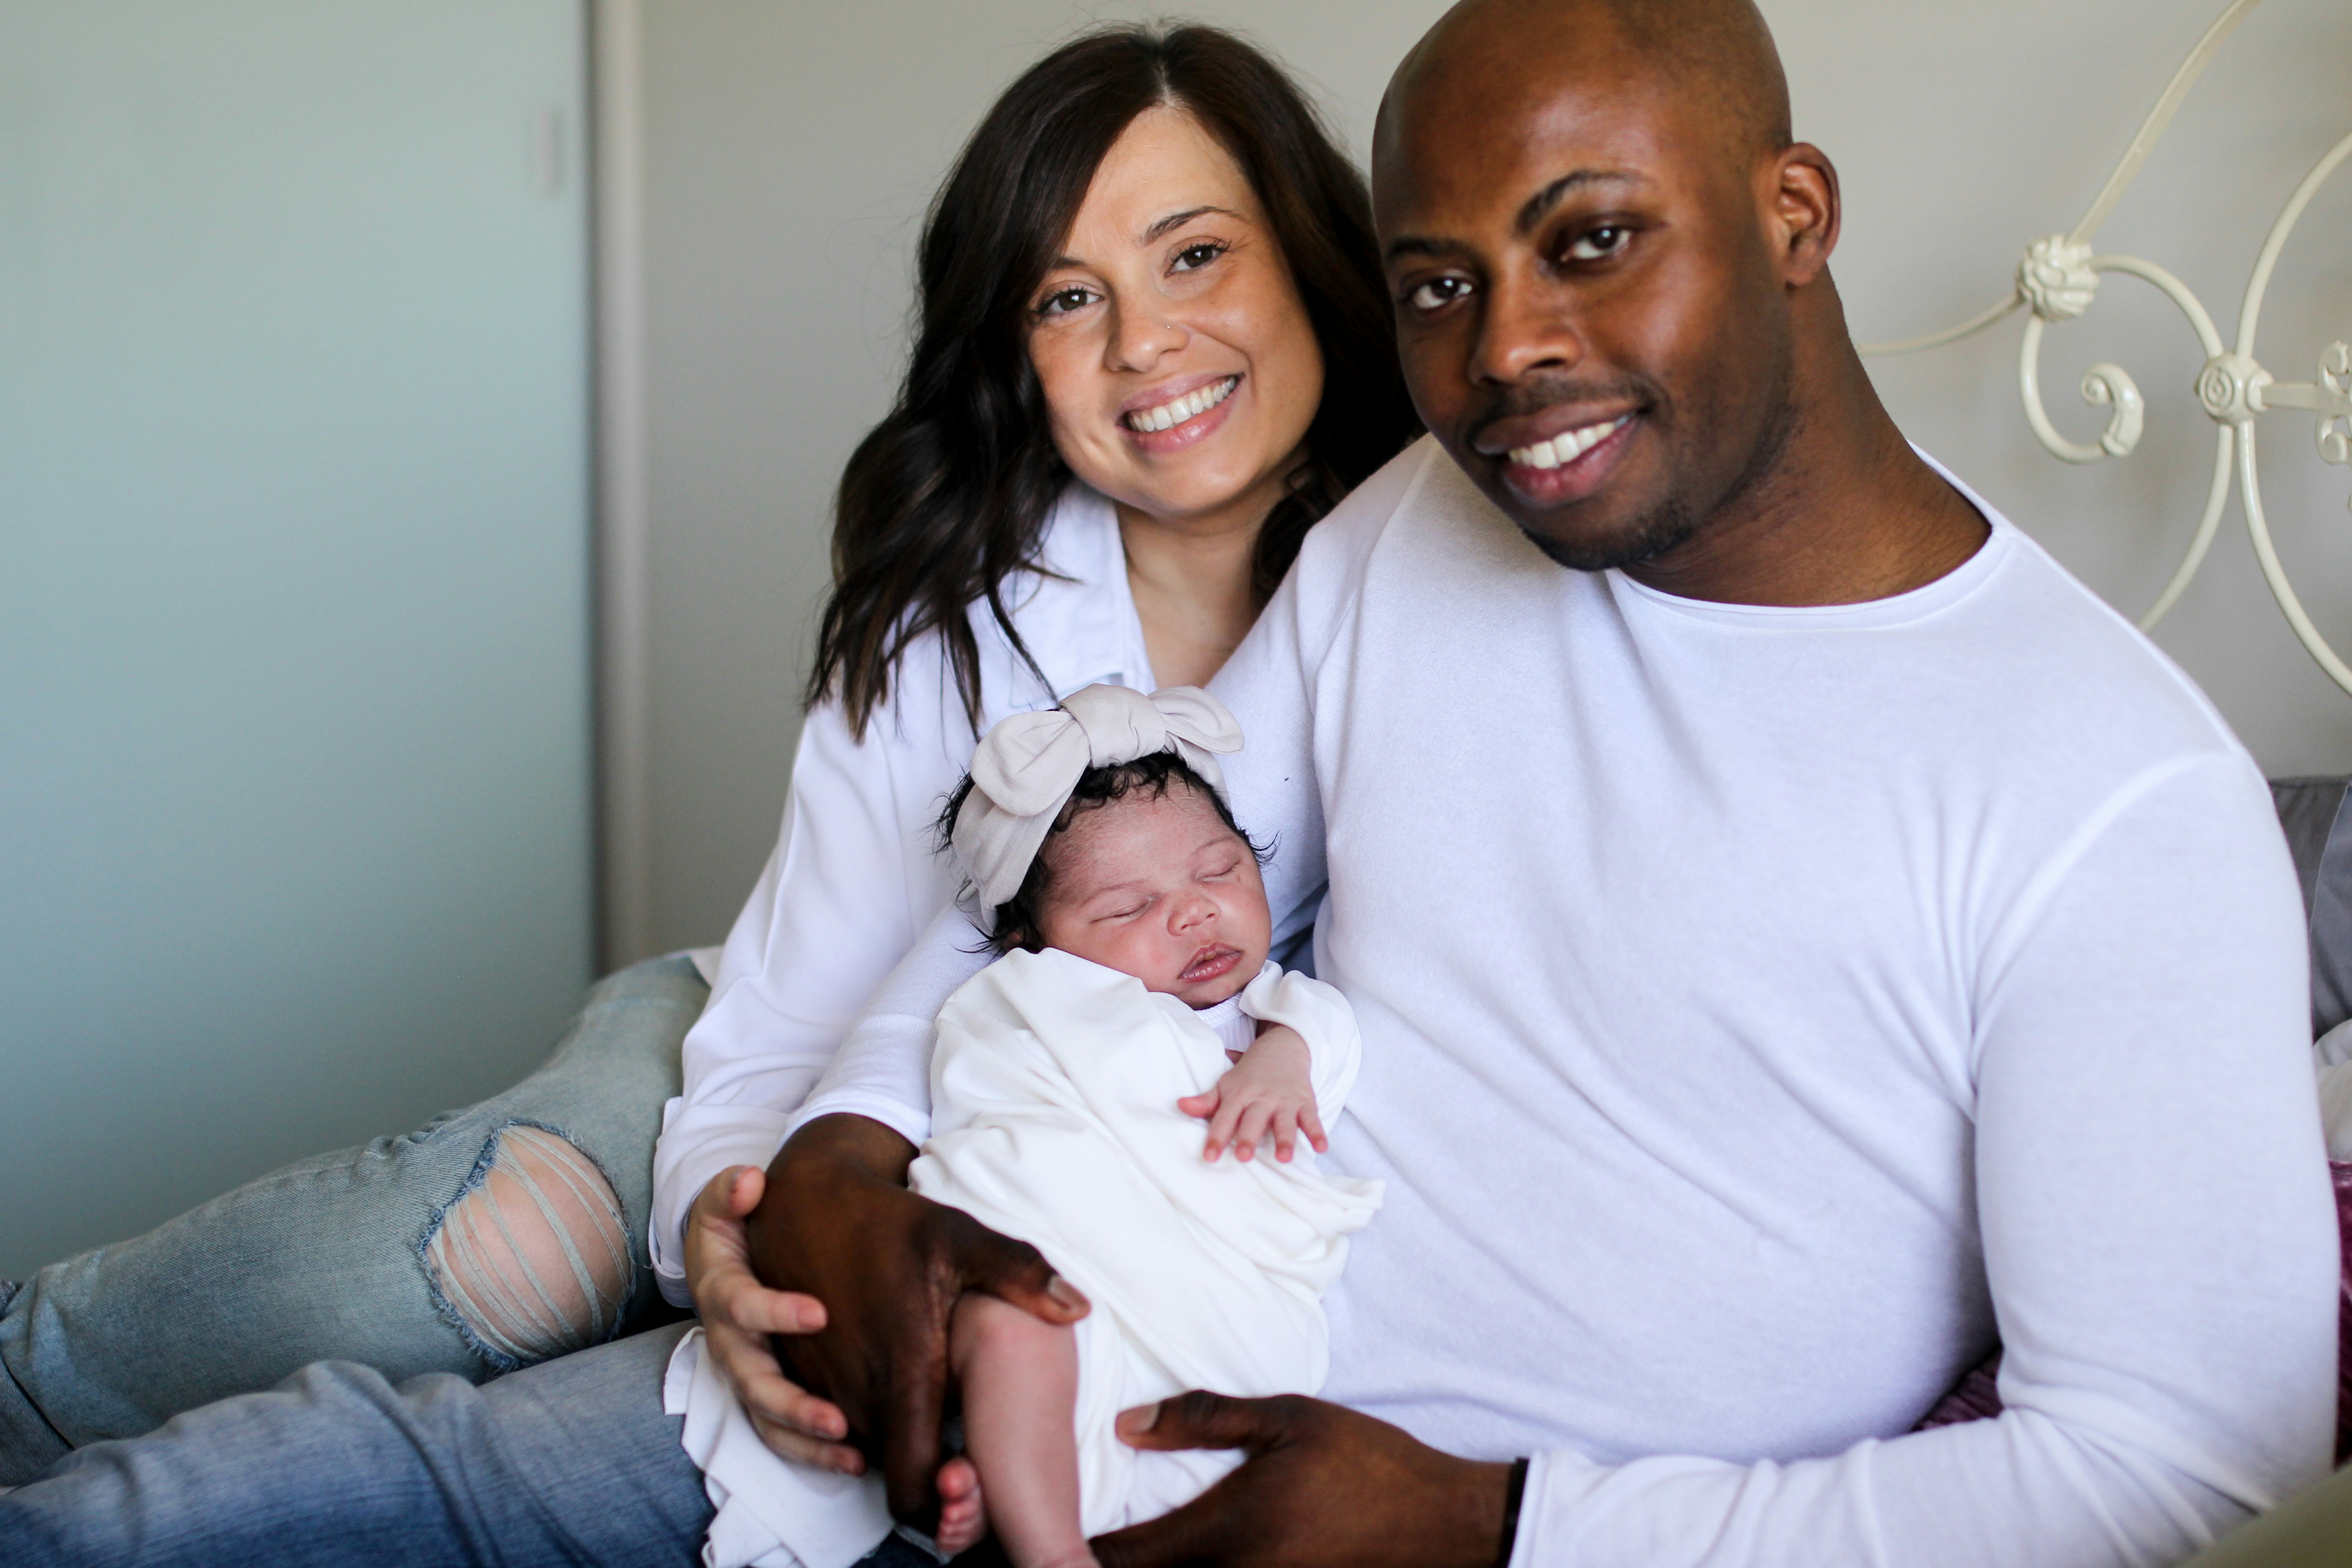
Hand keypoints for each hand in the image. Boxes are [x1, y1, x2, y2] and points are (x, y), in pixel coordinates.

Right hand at [683, 1164, 857, 1470]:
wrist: (721, 1255)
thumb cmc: (734, 1227)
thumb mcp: (726, 1201)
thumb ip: (731, 1190)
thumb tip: (747, 1181)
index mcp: (722, 1293)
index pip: (741, 1306)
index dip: (775, 1312)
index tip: (819, 1314)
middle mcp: (729, 1343)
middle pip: (753, 1384)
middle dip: (793, 1404)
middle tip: (836, 1419)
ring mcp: (745, 1373)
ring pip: (766, 1419)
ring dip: (806, 1439)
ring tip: (852, 1451)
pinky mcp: (763, 1394)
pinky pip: (779, 1432)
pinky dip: (812, 1451)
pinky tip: (855, 1460)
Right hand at [746, 1114, 1090, 1522]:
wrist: (805, 1202)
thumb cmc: (890, 1224)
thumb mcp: (959, 1237)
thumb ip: (1019, 1275)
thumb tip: (1077, 1306)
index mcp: (900, 1378)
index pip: (916, 1487)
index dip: (946, 1496)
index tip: (973, 1473)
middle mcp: (853, 1399)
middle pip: (894, 1473)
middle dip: (928, 1472)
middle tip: (965, 1445)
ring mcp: (820, 1395)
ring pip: (862, 1452)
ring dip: (893, 1444)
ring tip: (933, 1412)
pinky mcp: (796, 1383)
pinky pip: (828, 1430)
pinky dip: (856, 1425)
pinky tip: (891, 1389)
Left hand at [1092, 1392, 1512, 1567]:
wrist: (1439, 1523)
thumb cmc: (1364, 1461)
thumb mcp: (1287, 1417)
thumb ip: (1203, 1418)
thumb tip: (1126, 1425)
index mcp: (1221, 1534)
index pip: (1119, 1557)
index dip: (1071, 1545)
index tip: (1048, 1518)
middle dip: (1097, 1560)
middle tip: (1065, 1528)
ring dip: (1139, 1565)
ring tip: (1111, 1537)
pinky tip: (1171, 1547)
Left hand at [1176, 1024, 1327, 1162]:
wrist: (1282, 1047)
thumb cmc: (1249, 1075)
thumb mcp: (1226, 1084)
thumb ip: (1206, 1101)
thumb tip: (1180, 1105)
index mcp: (1238, 1094)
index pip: (1224, 1117)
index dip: (1216, 1137)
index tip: (1209, 1157)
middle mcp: (1261, 1098)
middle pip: (1254, 1119)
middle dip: (1249, 1137)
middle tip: (1243, 1157)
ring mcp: (1284, 1100)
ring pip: (1284, 1121)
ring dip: (1285, 1139)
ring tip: (1283, 1158)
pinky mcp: (1305, 1102)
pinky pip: (1312, 1119)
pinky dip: (1318, 1132)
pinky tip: (1321, 1148)